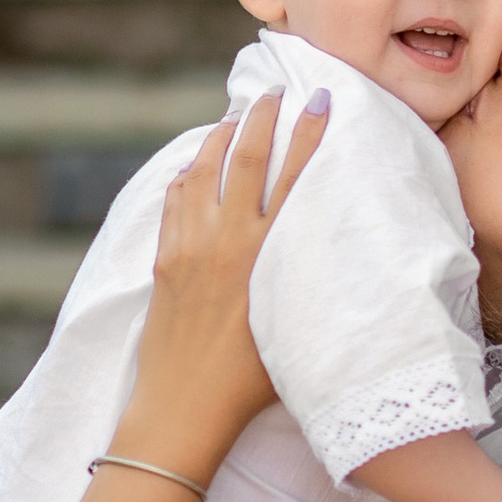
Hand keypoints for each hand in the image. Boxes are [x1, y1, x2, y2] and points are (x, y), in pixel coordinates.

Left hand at [117, 90, 329, 482]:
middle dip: (262, 117)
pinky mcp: (164, 261)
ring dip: (221, 137)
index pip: (297, 175)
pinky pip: (175, 200)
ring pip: (204, 170)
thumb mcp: (297, 327)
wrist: (183, 410)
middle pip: (247, 157)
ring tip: (234, 118)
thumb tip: (337, 252)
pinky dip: (187, 174)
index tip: (321, 99)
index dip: (311, 132)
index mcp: (268, 255)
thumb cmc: (252, 385)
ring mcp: (190, 247)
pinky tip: (193, 166)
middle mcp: (229, 241)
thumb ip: (311, 283)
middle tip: (272, 92)